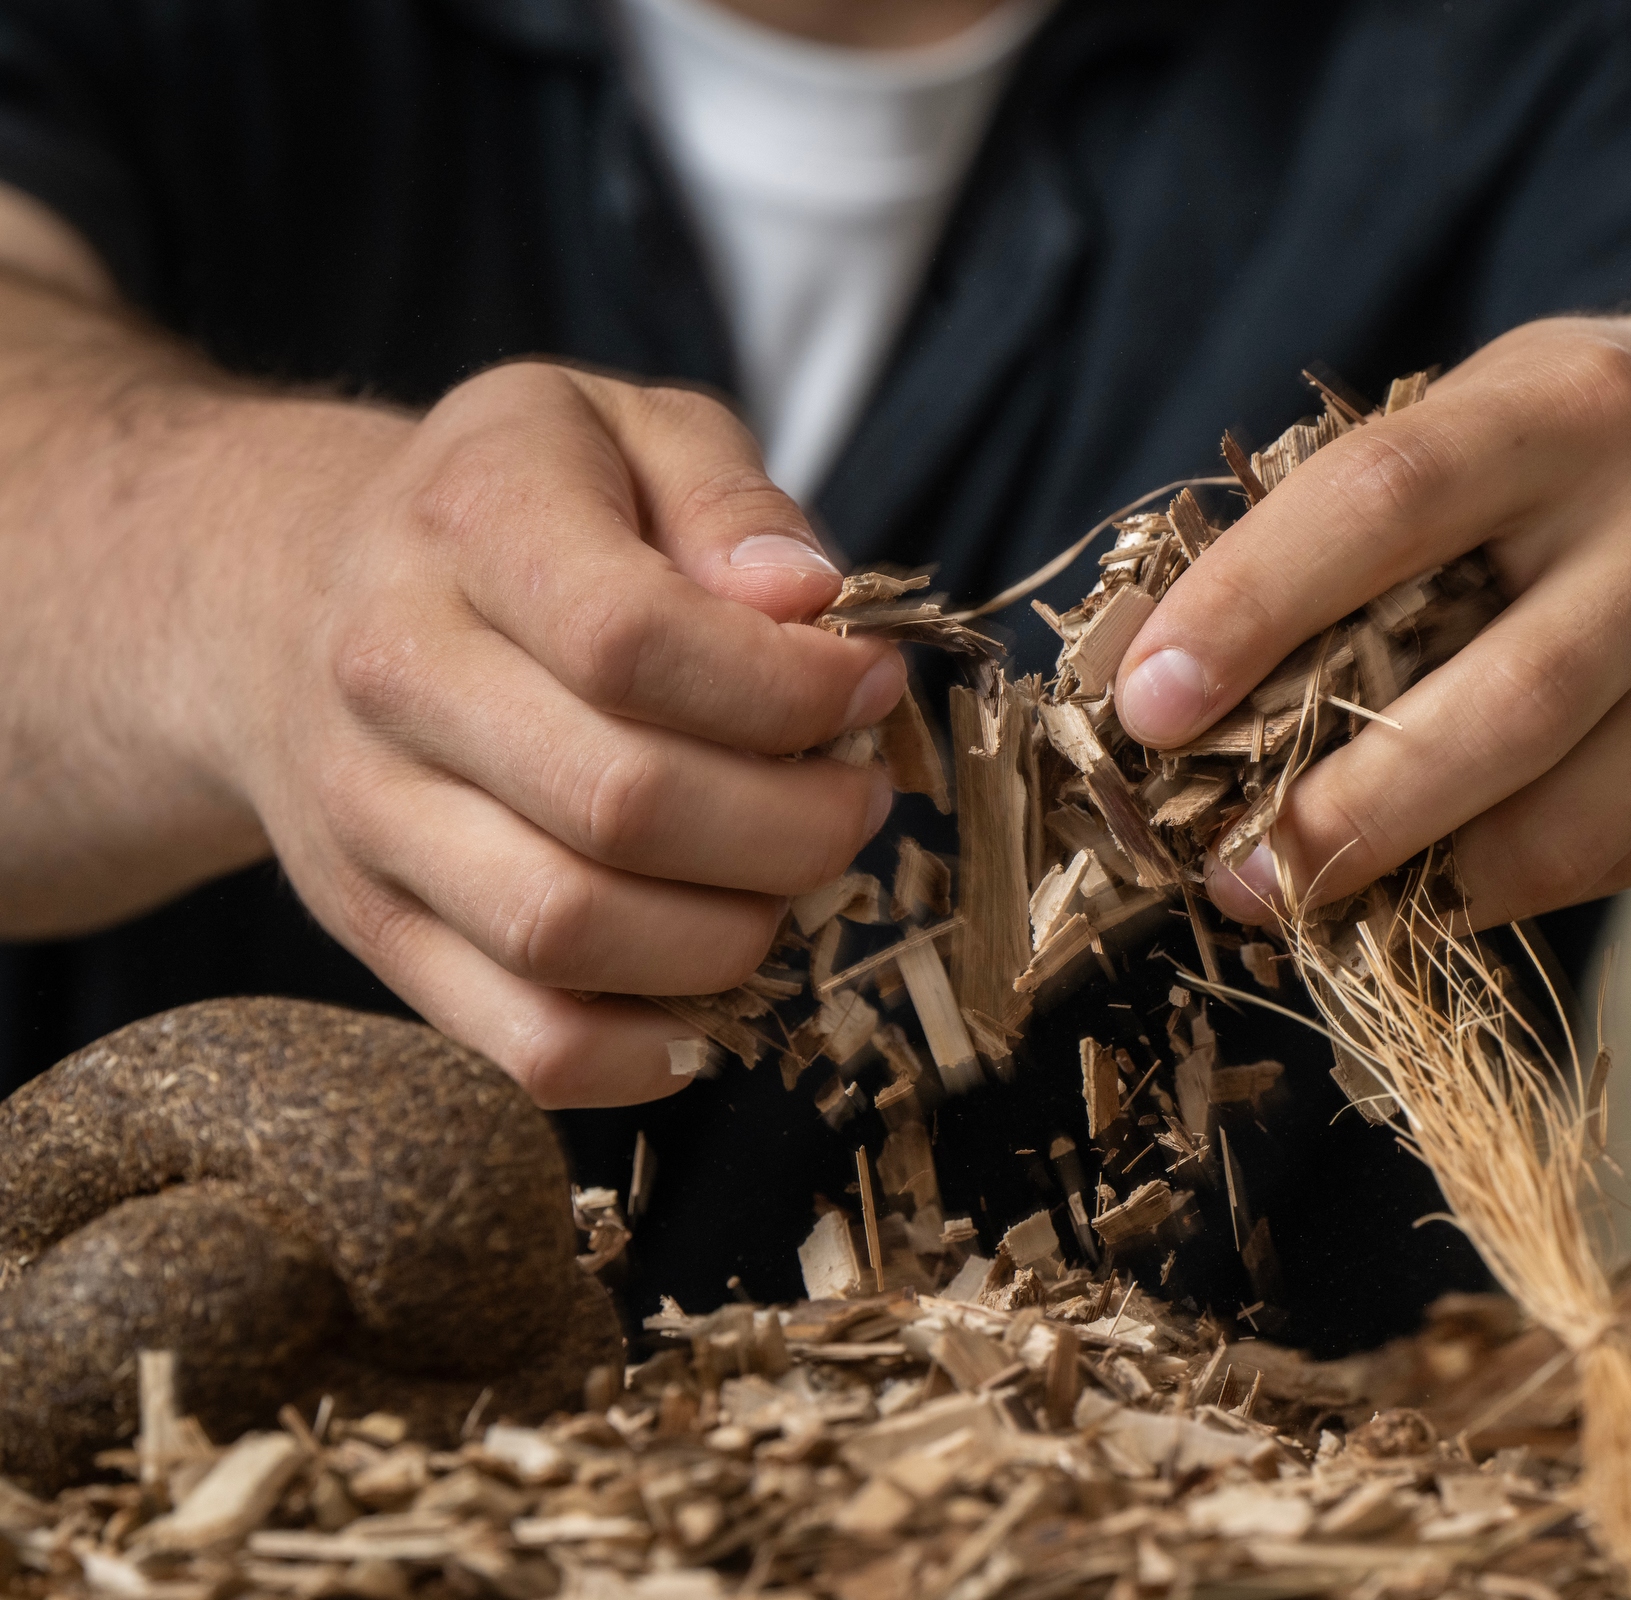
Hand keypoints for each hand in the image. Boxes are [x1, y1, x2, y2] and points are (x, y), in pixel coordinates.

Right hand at [198, 363, 901, 1104]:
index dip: (790, 689)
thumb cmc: (513, 510)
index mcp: (469, 521)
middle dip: (794, 825)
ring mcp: (368, 819)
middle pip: (623, 805)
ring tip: (790, 879)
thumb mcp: (625, 431)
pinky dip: (653, 1049)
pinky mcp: (376, 932)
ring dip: (737, 935)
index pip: (634, 640)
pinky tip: (717, 983)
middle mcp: (391, 672)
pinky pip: (529, 1042)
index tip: (868, 687)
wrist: (286, 597)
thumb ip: (730, 499)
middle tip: (855, 799)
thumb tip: (808, 601)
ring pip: (574, 935)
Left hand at [1112, 307, 1630, 927]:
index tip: (1147, 704)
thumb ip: (1355, 513)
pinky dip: (1500, 890)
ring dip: (1417, 884)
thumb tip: (1163, 673)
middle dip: (1343, 810)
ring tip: (1306, 901)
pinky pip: (1615, 858)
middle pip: (1499, 700)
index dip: (1252, 606)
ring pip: (1567, 818)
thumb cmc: (1596, 447)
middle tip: (1230, 874)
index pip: (1387, 500)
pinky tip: (1425, 888)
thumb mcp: (1494, 413)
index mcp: (1569, 407)